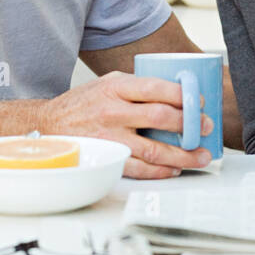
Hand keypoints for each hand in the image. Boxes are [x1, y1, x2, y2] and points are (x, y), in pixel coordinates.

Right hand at [41, 71, 213, 179]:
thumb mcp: (108, 83)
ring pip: (153, 149)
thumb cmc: (83, 103)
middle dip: (189, 124)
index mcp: (115, 88)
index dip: (182, 95)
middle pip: (159, 118)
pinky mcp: (107, 159)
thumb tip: (176, 93)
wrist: (49, 124)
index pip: (155, 88)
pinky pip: (140, 169)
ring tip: (200, 156)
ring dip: (183, 155)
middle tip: (205, 127)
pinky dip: (161, 171)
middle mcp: (112, 112)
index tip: (199, 100)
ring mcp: (109, 138)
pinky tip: (174, 169)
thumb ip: (137, 87)